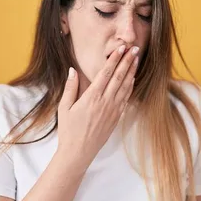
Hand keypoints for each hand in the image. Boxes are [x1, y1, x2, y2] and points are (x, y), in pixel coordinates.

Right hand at [57, 44, 139, 166]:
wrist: (78, 152)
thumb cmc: (69, 130)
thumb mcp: (64, 108)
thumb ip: (70, 88)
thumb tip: (72, 70)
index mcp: (92, 98)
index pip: (106, 73)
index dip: (114, 59)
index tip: (121, 48)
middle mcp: (105, 102)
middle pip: (119, 77)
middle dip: (127, 61)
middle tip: (134, 48)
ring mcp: (113, 110)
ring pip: (126, 86)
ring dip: (131, 71)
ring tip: (136, 59)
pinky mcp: (116, 117)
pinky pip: (126, 98)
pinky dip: (131, 87)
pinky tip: (133, 79)